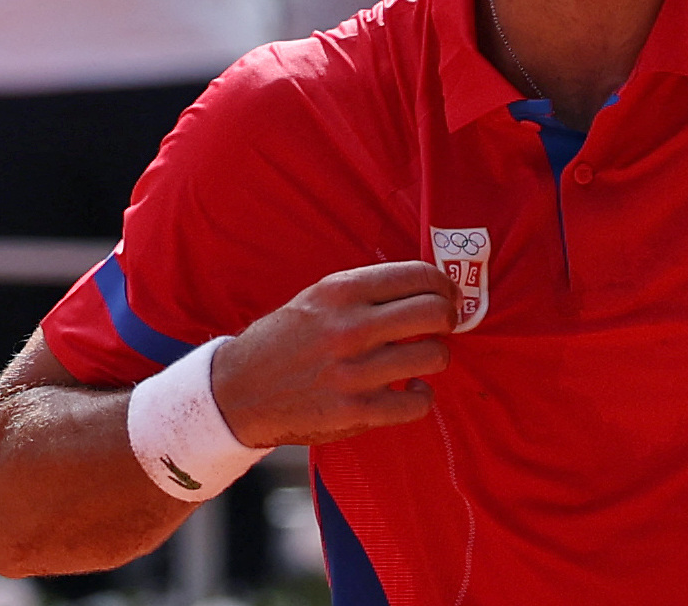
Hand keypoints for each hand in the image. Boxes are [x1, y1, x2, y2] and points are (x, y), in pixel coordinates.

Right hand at [210, 261, 460, 448]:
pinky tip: (408, 390)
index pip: (419, 276)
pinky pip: (419, 402)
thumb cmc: (286, 340)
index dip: (444, 285)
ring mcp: (354, 372)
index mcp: (341, 291)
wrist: (238, 392)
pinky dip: (422, 395)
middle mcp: (350, 327)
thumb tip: (427, 288)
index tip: (447, 295)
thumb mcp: (318, 297)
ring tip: (421, 358)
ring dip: (436, 357)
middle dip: (449, 317)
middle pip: (436, 312)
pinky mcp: (356, 412)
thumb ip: (367, 291)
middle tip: (443, 325)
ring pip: (435, 356)